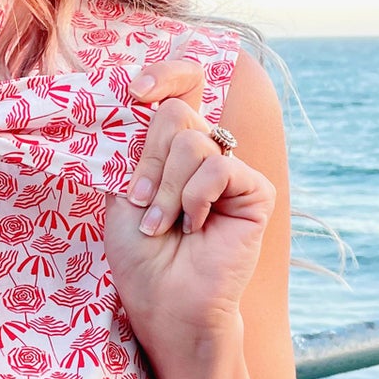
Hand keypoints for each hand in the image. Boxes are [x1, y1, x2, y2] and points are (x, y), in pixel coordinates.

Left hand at [103, 60, 276, 353]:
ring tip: (165, 225)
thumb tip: (139, 97)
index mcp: (170, 150)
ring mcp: (231, 171)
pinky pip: (220, 166)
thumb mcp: (122, 193)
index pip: (178, 88)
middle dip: (148, 162)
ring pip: (192, 139)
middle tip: (142, 203)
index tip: (135, 90)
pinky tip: (195, 227)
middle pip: (175, 113)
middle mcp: (203, 154)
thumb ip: (133, 146)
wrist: (166, 304)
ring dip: (166, 188)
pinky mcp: (256, 191)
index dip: (164, 74)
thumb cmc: (141, 257)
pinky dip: (195, 197)